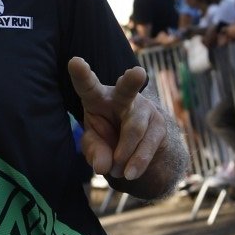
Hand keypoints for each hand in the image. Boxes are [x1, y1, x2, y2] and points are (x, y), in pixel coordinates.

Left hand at [68, 58, 164, 182]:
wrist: (136, 148)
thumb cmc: (107, 137)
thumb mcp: (94, 144)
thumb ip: (94, 152)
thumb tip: (103, 166)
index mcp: (98, 97)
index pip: (88, 86)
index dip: (82, 75)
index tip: (75, 62)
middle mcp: (123, 98)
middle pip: (127, 89)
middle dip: (131, 80)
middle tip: (137, 73)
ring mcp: (144, 109)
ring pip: (135, 129)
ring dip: (124, 153)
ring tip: (117, 171)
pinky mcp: (159, 125)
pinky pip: (149, 144)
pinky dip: (138, 161)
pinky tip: (130, 173)